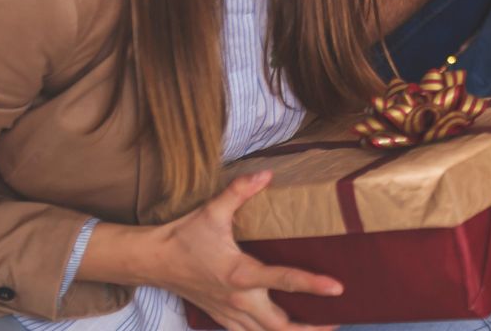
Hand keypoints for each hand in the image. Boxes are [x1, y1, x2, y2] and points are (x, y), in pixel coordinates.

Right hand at [139, 171, 340, 330]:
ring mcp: (229, 312)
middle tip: (336, 321)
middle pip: (279, 325)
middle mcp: (238, 299)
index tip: (337, 288)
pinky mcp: (221, 316)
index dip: (313, 285)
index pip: (283, 281)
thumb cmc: (184, 237)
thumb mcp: (212, 210)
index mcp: (240, 273)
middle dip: (309, 328)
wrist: (152, 261)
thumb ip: (240, 191)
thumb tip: (267, 175)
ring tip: (317, 329)